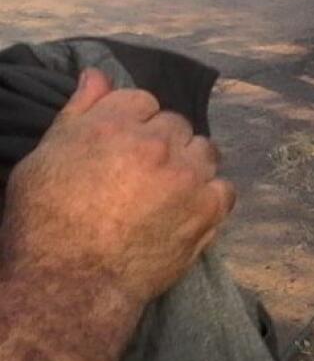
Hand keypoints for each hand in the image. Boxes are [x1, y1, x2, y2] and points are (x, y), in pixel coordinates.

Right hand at [0, 69, 234, 311]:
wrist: (69, 285)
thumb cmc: (43, 223)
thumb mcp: (43, 159)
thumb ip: (78, 111)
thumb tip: (97, 74)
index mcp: (114, 124)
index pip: (142, 100)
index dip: (131, 124)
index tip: (119, 151)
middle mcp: (156, 142)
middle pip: (175, 125)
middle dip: (161, 144)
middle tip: (140, 177)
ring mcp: (187, 174)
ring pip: (204, 151)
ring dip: (190, 166)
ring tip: (165, 194)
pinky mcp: (208, 208)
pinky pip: (223, 188)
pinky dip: (209, 198)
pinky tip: (187, 212)